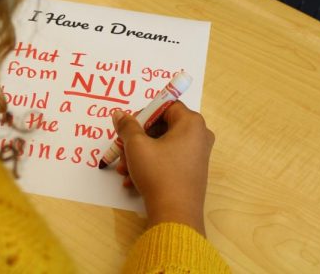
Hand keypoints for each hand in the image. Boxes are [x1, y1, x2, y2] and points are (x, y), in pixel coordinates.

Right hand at [112, 102, 214, 235]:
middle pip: (162, 127)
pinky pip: (169, 159)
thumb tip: (119, 114)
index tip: (129, 127)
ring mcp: (198, 154)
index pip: (165, 105)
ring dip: (140, 155)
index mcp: (192, 123)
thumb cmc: (158, 173)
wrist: (175, 214)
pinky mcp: (192, 171)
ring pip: (162, 145)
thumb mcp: (137, 146)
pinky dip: (151, 165)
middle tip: (122, 150)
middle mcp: (199, 135)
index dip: (144, 114)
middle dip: (138, 139)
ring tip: (124, 170)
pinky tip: (132, 180)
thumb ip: (127, 126)